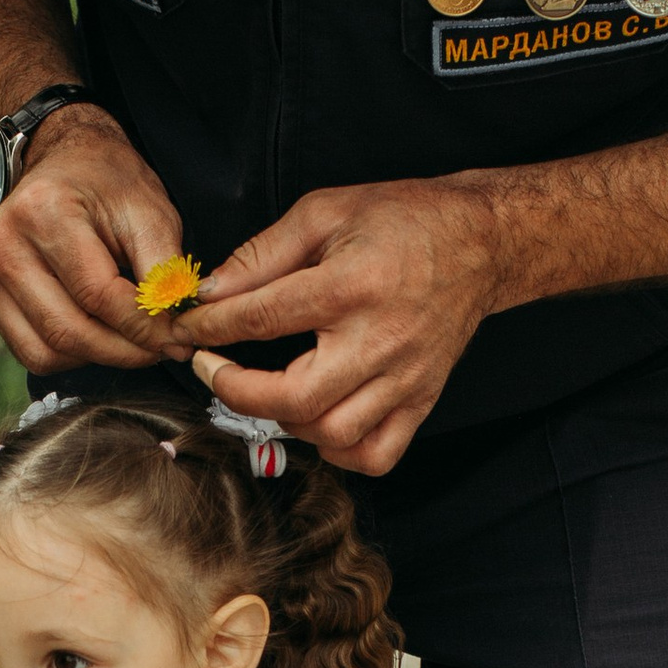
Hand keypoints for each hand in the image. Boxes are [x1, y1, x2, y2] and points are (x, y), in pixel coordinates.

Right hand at [0, 106, 192, 374]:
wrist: (65, 162)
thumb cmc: (112, 184)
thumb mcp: (151, 213)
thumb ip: (164, 274)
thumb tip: (175, 334)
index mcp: (43, 212)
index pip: (99, 295)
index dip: (145, 327)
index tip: (179, 340)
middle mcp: (2, 244)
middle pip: (69, 330)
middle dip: (126, 351)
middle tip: (164, 349)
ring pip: (47, 351)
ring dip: (99, 358)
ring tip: (134, 341)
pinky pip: (31, 352)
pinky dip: (72, 355)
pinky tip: (100, 335)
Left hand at [188, 177, 504, 474]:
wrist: (481, 240)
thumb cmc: (404, 220)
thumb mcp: (325, 212)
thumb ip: (262, 254)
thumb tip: (210, 292)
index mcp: (351, 286)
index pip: (261, 319)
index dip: (209, 327)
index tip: (186, 328)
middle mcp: (380, 340)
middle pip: (295, 399)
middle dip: (237, 391)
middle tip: (213, 369)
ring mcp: (405, 377)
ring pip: (333, 434)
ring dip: (286, 421)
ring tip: (270, 390)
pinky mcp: (422, 398)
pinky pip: (377, 454)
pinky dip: (339, 451)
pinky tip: (320, 421)